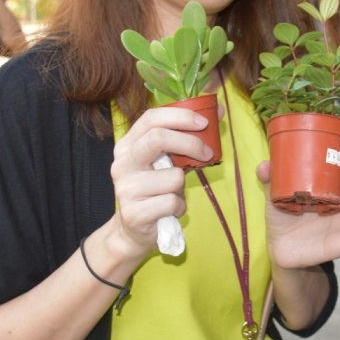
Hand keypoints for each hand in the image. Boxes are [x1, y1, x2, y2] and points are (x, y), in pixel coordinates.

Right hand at [109, 106, 215, 255]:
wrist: (133, 230)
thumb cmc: (155, 189)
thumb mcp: (167, 160)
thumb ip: (186, 136)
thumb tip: (217, 110)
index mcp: (127, 145)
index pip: (150, 119)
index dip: (180, 116)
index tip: (204, 123)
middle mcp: (122, 163)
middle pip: (158, 139)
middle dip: (190, 143)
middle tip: (207, 153)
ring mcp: (125, 188)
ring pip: (173, 176)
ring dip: (182, 186)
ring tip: (172, 193)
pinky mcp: (134, 213)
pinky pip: (172, 202)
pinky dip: (179, 206)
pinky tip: (168, 209)